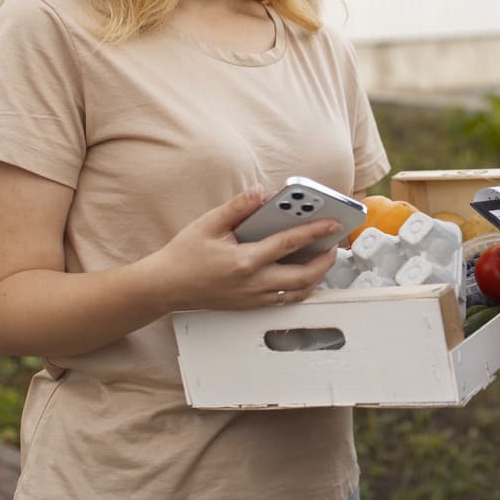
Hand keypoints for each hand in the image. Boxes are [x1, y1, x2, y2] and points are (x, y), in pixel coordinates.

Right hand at [151, 186, 339, 310]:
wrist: (166, 287)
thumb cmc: (184, 255)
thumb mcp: (208, 224)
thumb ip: (238, 207)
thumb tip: (261, 192)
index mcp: (245, 260)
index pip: (290, 243)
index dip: (316, 231)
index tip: (333, 222)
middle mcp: (253, 283)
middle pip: (304, 277)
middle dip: (326, 261)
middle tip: (334, 245)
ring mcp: (254, 298)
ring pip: (297, 293)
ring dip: (316, 277)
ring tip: (323, 259)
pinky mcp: (251, 306)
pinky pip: (285, 300)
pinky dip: (300, 289)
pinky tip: (303, 275)